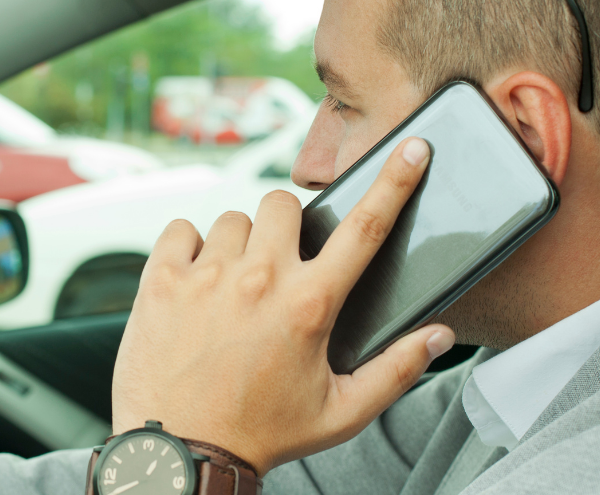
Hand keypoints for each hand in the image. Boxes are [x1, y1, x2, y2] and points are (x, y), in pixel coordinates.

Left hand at [111, 137, 453, 475]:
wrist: (183, 453)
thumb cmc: (262, 434)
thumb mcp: (341, 413)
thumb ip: (396, 371)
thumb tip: (438, 335)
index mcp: (310, 305)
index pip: (365, 228)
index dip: (395, 182)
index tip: (412, 148)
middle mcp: (259, 279)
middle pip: (286, 204)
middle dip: (289, 226)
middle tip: (280, 265)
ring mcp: (207, 276)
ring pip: (233, 218)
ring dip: (239, 243)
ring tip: (233, 287)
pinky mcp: (161, 280)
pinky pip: (181, 229)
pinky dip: (189, 247)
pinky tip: (195, 282)